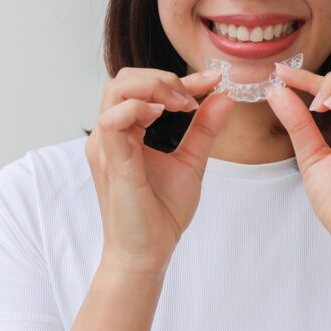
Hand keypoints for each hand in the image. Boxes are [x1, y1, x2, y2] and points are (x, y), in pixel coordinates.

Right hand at [86, 67, 234, 274]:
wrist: (147, 253)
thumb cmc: (161, 213)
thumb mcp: (190, 161)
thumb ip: (204, 129)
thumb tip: (223, 97)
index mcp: (125, 132)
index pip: (144, 88)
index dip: (180, 78)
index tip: (213, 79)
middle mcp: (110, 135)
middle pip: (124, 79)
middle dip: (162, 77)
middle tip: (192, 95)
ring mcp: (107, 147)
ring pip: (116, 90)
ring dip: (153, 87)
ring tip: (182, 104)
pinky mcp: (113, 162)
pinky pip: (114, 120)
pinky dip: (139, 108)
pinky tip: (163, 115)